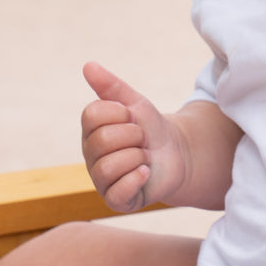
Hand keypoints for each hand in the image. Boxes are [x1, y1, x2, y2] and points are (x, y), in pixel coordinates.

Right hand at [81, 61, 185, 212]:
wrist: (177, 152)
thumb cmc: (151, 126)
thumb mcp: (135, 102)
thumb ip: (111, 85)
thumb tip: (88, 65)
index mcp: (91, 131)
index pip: (92, 115)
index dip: (120, 113)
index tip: (132, 117)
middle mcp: (91, 157)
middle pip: (102, 141)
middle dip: (133, 135)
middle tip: (141, 139)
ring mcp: (101, 180)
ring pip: (108, 167)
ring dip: (137, 157)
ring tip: (143, 156)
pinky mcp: (116, 200)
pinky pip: (118, 192)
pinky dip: (138, 178)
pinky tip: (146, 172)